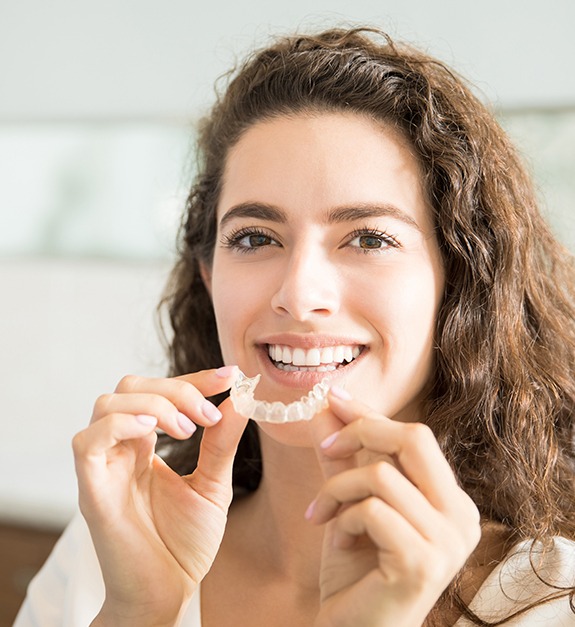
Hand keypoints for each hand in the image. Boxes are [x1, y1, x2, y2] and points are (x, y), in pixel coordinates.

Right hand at [72, 367, 247, 625]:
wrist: (168, 593)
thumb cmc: (184, 543)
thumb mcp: (212, 485)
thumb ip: (220, 443)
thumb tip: (239, 400)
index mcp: (145, 445)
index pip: (159, 391)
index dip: (193, 378)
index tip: (230, 376)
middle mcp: (120, 449)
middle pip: (130, 386)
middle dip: (175, 388)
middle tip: (207, 414)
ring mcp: (103, 467)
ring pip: (107, 403)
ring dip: (154, 404)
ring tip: (187, 430)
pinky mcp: (91, 490)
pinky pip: (88, 441)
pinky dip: (121, 424)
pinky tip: (155, 434)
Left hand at [308, 389, 480, 626]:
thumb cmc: (356, 570)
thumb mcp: (348, 503)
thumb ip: (342, 458)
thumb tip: (326, 409)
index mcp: (451, 500)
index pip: (415, 436)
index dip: (371, 413)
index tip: (333, 397)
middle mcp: (461, 516)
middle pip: (414, 438)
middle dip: (361, 432)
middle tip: (326, 448)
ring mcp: (448, 541)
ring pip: (381, 475)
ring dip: (338, 489)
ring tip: (322, 515)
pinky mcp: (423, 562)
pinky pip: (371, 510)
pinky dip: (342, 519)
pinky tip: (336, 542)